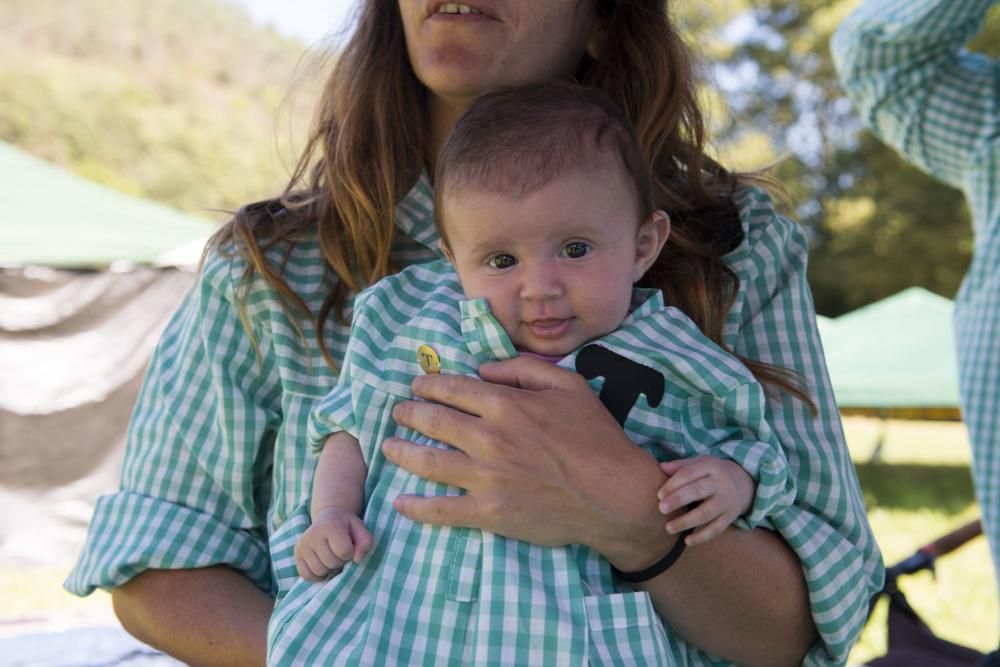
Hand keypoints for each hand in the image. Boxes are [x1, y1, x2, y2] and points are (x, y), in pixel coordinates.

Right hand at [295, 507, 372, 580]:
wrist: (327, 518)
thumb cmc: (346, 526)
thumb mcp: (360, 530)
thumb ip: (366, 543)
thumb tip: (357, 560)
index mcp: (330, 526)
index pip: (344, 551)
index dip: (350, 553)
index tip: (349, 546)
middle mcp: (313, 535)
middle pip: (331, 563)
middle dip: (340, 561)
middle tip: (339, 552)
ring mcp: (302, 545)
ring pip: (319, 571)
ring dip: (329, 569)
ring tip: (331, 557)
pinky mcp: (297, 555)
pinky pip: (307, 575)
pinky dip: (317, 575)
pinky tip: (322, 564)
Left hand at [384, 356, 672, 569]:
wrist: (614, 494)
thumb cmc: (595, 436)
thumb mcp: (568, 385)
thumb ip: (523, 368)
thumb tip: (482, 368)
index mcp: (504, 404)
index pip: (451, 389)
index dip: (427, 385)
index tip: (415, 385)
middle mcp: (487, 438)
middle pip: (432, 421)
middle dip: (408, 414)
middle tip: (397, 412)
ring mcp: (484, 478)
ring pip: (428, 462)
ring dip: (402, 452)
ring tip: (388, 447)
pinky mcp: (488, 513)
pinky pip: (441, 510)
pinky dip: (416, 507)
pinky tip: (399, 502)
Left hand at [657, 456, 754, 545]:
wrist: (743, 482)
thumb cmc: (711, 473)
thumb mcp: (699, 463)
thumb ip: (680, 466)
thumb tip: (660, 468)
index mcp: (710, 467)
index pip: (689, 473)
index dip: (673, 484)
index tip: (659, 495)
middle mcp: (720, 483)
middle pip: (698, 491)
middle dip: (678, 500)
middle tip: (661, 509)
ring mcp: (727, 501)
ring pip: (706, 513)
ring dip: (686, 521)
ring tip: (668, 528)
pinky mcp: (730, 517)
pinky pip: (716, 529)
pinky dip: (702, 537)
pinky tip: (687, 541)